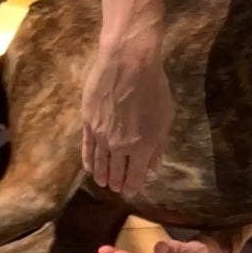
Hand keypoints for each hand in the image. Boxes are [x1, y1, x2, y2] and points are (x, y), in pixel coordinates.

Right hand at [79, 40, 172, 194]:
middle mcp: (120, 146)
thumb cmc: (153, 87)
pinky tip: (90, 168)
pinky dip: (88, 161)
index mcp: (142, 147)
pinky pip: (86, 148)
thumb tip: (153, 168)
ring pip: (100, 163)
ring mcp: (101, 136)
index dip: (134, 186)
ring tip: (103, 183)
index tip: (132, 189)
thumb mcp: (165, 118)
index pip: (136, 176)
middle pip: (117, 172)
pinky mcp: (87, 123)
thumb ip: (158, 146)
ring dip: (102, 176)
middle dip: (118, 183)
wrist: (128, 63)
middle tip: (117, 188)